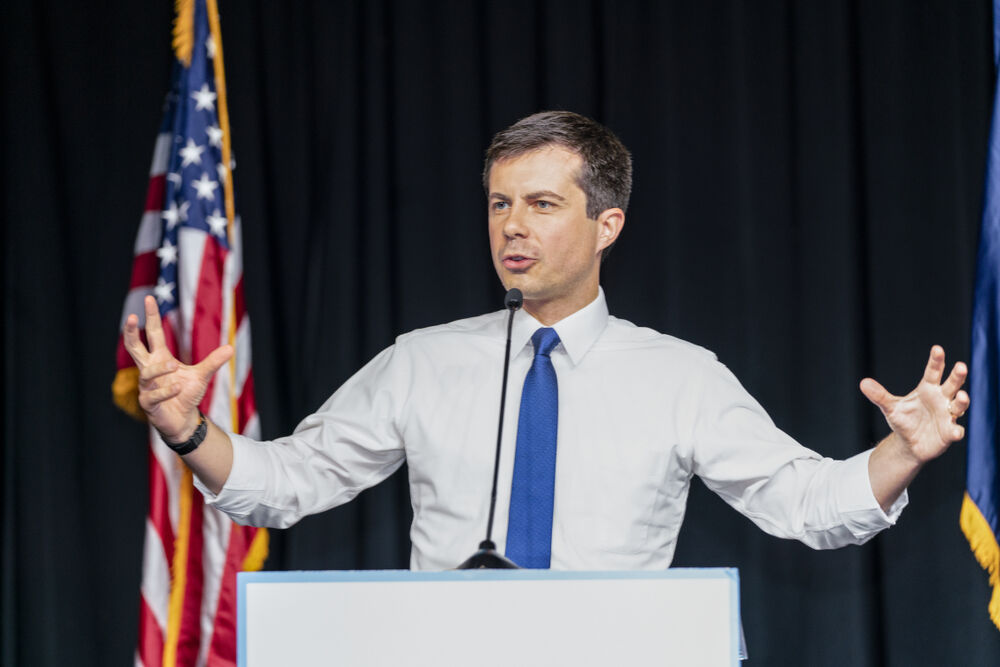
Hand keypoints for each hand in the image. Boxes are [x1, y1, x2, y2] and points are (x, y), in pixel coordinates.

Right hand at [123, 295, 232, 441]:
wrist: (182, 420)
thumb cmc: (186, 394)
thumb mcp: (202, 375)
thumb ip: (213, 361)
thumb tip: (230, 348)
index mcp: (160, 358)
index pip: (153, 334)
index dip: (151, 317)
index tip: (150, 299)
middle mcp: (149, 369)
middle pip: (135, 348)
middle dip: (132, 333)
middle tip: (131, 318)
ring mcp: (146, 386)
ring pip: (146, 373)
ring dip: (160, 369)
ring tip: (174, 366)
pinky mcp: (148, 403)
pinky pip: (153, 395)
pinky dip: (166, 391)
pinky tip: (177, 387)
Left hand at [860, 345, 968, 465]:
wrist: (909, 443)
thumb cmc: (904, 420)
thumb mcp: (890, 407)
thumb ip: (879, 395)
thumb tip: (863, 383)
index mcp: (927, 389)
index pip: (933, 372)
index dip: (936, 361)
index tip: (937, 349)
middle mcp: (941, 399)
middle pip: (952, 385)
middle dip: (957, 376)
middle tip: (961, 366)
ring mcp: (947, 415)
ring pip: (959, 405)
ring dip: (962, 401)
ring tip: (962, 396)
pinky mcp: (949, 432)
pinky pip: (955, 430)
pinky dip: (957, 431)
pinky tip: (956, 432)